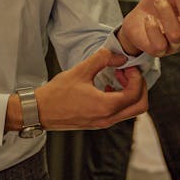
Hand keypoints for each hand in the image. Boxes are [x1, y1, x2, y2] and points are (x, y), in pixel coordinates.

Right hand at [28, 48, 147, 130]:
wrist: (39, 111)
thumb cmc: (56, 94)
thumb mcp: (80, 71)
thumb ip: (102, 59)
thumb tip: (119, 56)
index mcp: (105, 107)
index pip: (135, 94)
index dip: (136, 78)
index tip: (127, 67)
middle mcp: (107, 118)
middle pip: (139, 106)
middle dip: (139, 87)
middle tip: (128, 73)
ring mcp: (103, 123)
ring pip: (130, 111)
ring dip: (130, 93)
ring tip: (118, 77)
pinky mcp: (98, 123)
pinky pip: (119, 113)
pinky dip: (121, 99)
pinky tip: (108, 87)